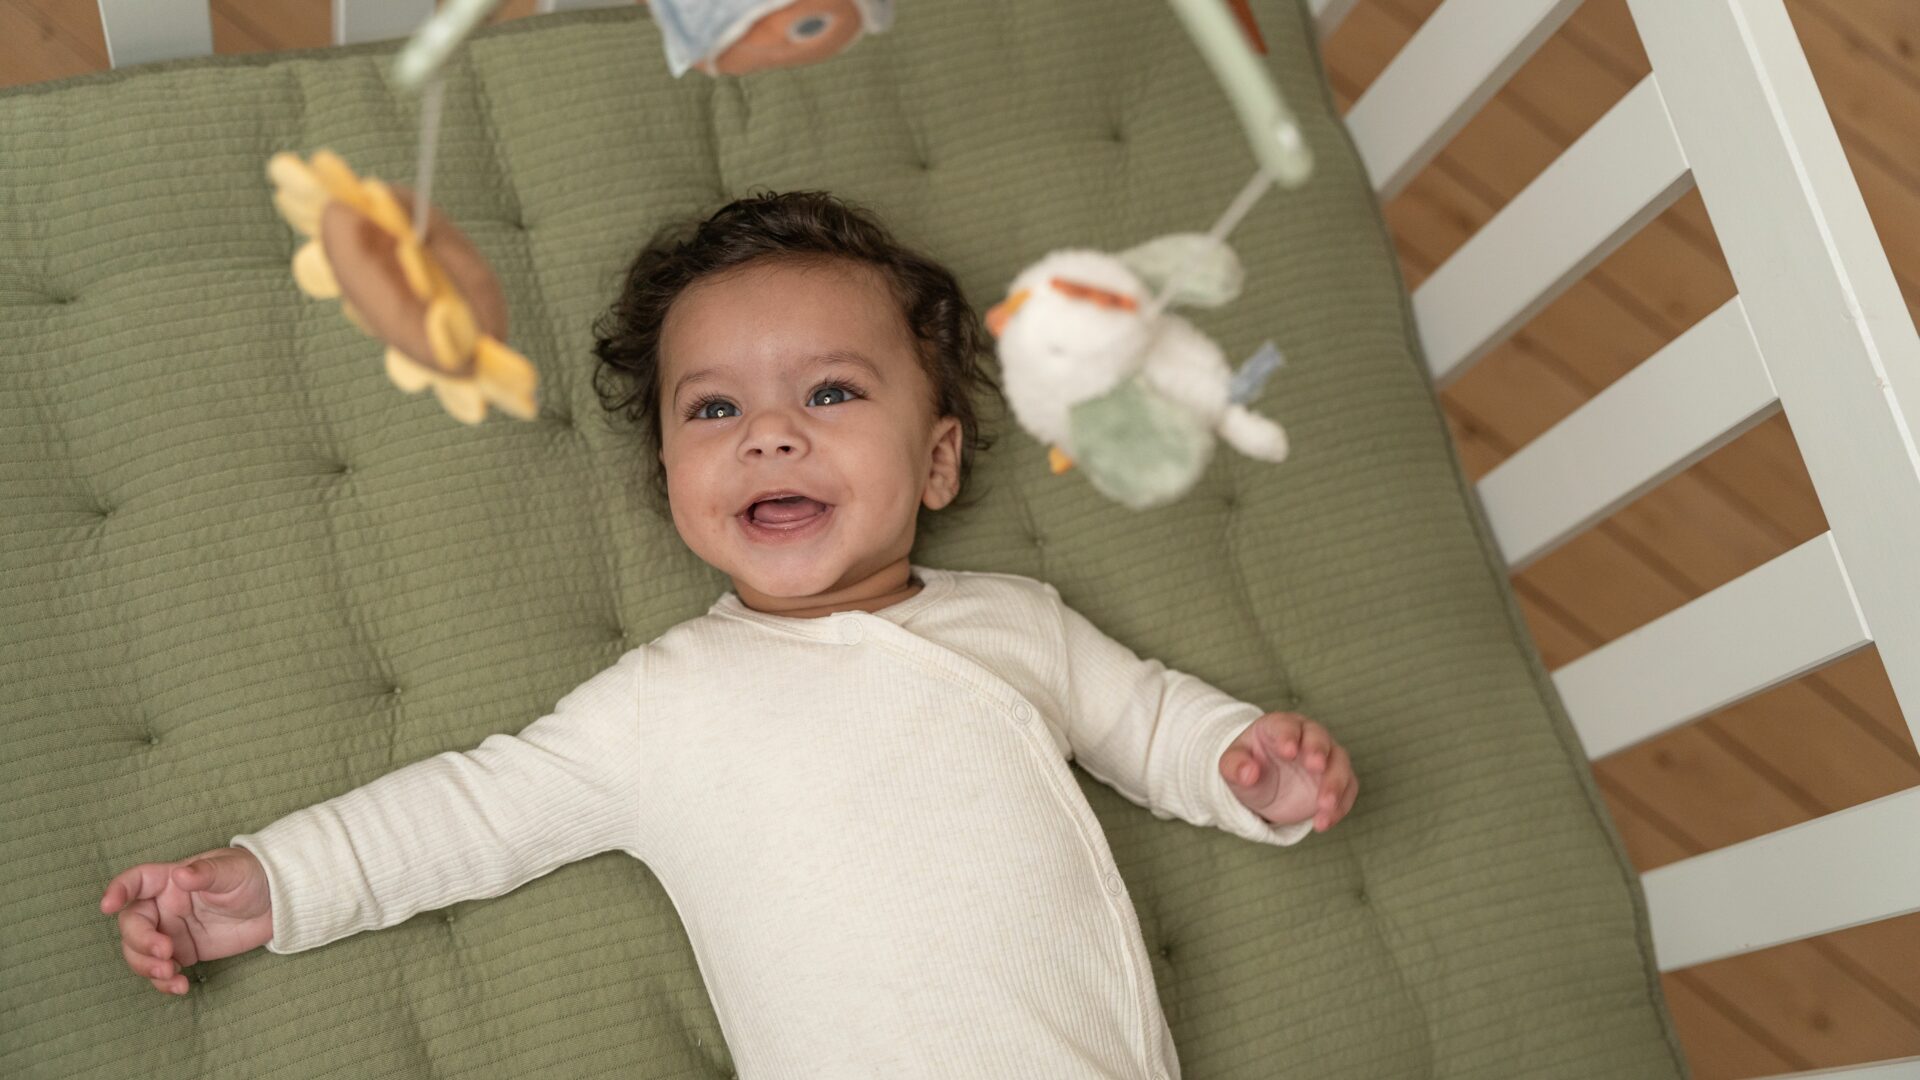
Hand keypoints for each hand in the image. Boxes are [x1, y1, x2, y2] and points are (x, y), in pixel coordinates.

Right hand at [100, 847, 274, 994]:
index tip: (108, 906)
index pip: (135, 882)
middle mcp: (164, 906)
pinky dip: (164, 983)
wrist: (278, 902)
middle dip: (140, 942)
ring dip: (147, 967)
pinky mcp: (184, 953)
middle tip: (165, 953)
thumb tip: (181, 875)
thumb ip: (206, 873)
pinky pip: (162, 971)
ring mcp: (171, 931)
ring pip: (139, 953)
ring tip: (171, 974)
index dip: (118, 891)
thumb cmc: (252, 876)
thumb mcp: (232, 870)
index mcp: (170, 880)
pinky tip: (180, 987)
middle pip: (132, 925)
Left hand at [1219, 712, 1357, 832]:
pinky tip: (1323, 822)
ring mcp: (1326, 757)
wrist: (1263, 787)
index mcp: (1279, 726)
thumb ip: (1236, 767)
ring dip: (1334, 783)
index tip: (1288, 752)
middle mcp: (1307, 736)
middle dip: (1318, 751)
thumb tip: (1249, 773)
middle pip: (1319, 738)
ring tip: (1324, 806)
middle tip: (1315, 767)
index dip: (1288, 737)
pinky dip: (1340, 805)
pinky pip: (1347, 788)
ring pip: (1339, 762)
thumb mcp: (1232, 767)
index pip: (1287, 726)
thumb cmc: (1248, 767)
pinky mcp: (1337, 778)